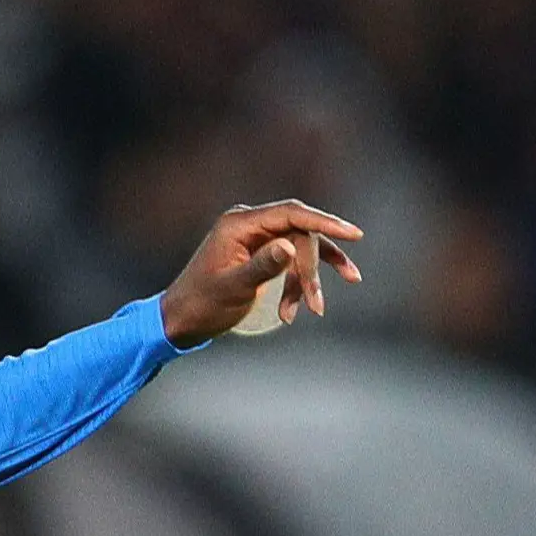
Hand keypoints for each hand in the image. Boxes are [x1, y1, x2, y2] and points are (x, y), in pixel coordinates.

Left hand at [161, 200, 364, 346]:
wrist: (181, 321)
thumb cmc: (202, 305)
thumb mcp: (232, 288)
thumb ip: (262, 267)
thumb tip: (290, 247)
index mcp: (239, 224)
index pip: (291, 213)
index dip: (325, 221)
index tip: (354, 234)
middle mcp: (249, 225)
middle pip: (300, 235)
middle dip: (310, 271)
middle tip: (314, 306)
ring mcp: (257, 237)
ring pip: (301, 249)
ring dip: (309, 280)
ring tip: (316, 309)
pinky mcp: (263, 252)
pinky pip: (297, 257)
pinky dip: (310, 275)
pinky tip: (340, 281)